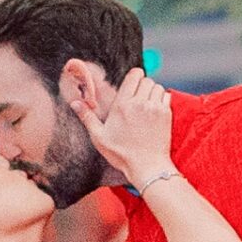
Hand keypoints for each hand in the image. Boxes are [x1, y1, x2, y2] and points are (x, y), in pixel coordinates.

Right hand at [71, 67, 171, 191]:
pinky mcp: (166, 115)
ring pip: (157, 86)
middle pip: (146, 79)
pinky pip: (166, 96)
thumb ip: (87, 117)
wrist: (147, 167)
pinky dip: (162, 99)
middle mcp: (140, 103)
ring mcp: (155, 108)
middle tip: (137, 97)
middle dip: (142, 85)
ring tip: (146, 104)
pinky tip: (154, 110)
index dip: (134, 76)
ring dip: (152, 92)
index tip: (131, 84)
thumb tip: (74, 103)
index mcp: (123, 105)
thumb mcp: (99, 137)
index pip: (134, 75)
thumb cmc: (122, 154)